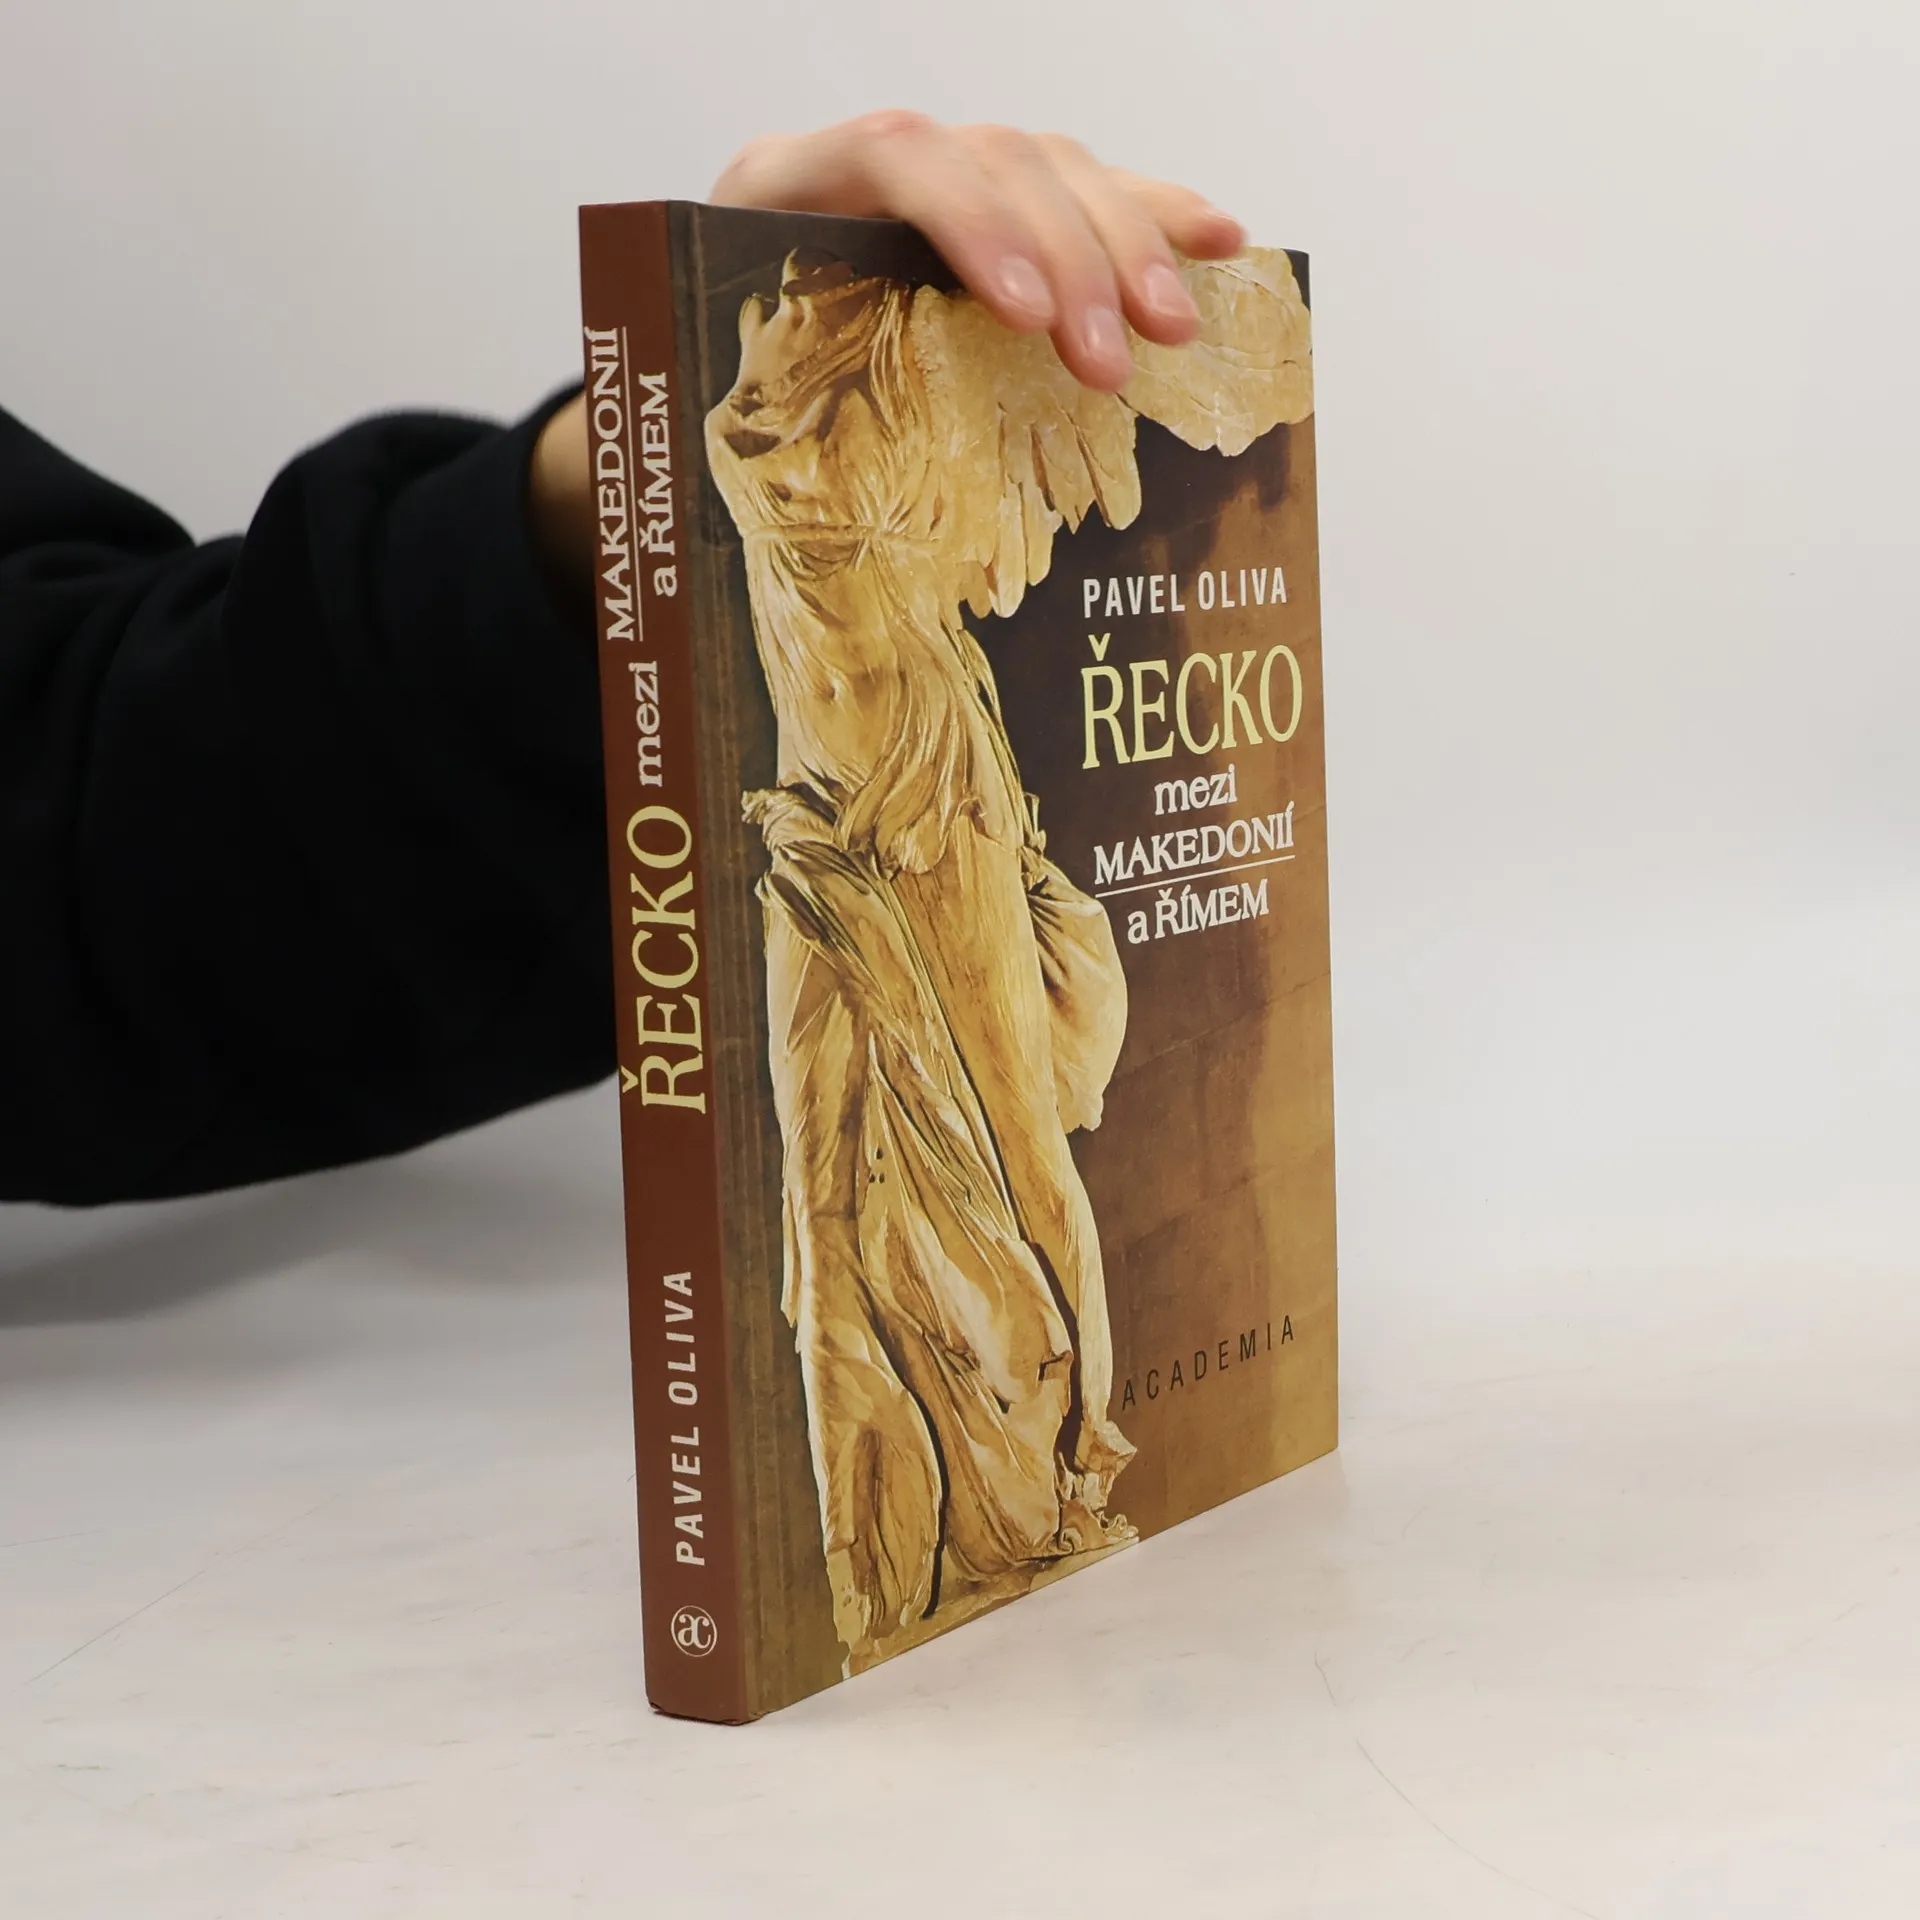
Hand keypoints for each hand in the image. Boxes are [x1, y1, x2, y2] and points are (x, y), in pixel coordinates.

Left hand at [532, 114, 1245, 596]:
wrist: (690, 379)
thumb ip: (762, 453)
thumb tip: (824, 572)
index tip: (1025, 315)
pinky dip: (1157, 219)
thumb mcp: (718, 441)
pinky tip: (1223, 244)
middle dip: (1071, 259)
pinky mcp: (999, 211)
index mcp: (779, 191)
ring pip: (1058, 169)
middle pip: (997, 160)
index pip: (891, 156)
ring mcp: (941, 181)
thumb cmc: (704, 432)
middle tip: (1111, 365)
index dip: (970, 223)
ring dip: (1129, 246)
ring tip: (1171, 331)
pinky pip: (1092, 193)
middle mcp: (864, 167)